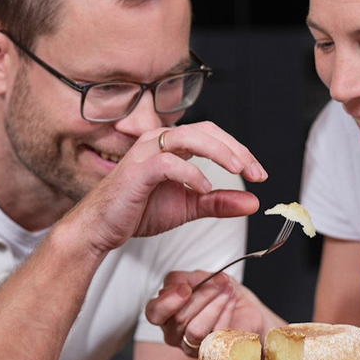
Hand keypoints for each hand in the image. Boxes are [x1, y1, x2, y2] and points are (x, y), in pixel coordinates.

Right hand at [64, 122, 266, 258]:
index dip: (239, 151)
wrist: (101, 228)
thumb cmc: (137, 211)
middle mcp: (159, 142)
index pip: (213, 135)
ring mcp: (147, 153)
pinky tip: (204, 188)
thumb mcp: (188, 207)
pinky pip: (168, 163)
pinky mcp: (137, 170)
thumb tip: (252, 202)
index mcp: (172, 146)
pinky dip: (190, 174)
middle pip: (206, 130)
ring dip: (219, 152)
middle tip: (255, 171)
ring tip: (237, 170)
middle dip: (236, 149)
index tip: (259, 173)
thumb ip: (218, 203)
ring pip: (189, 138)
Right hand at [146, 272, 276, 354]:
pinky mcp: (210, 352)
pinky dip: (225, 313)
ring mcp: (190, 346)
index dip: (168, 301)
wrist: (245, 305)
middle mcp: (173, 332)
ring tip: (228, 291)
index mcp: (164, 312)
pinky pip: (214, 335)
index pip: (154, 312)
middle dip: (202, 295)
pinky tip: (231, 301)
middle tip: (220, 282)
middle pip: (178, 318)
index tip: (186, 288)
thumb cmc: (218, 291)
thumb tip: (181, 285)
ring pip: (195, 330)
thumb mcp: (199, 277)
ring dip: (215, 305)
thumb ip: (183, 279)